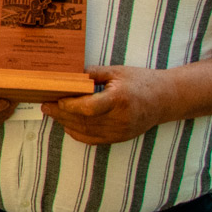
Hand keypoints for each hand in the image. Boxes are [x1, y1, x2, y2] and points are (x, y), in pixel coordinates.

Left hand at [42, 65, 174, 144]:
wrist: (166, 99)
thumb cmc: (142, 82)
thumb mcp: (118, 72)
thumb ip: (93, 74)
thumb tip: (68, 74)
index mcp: (119, 99)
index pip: (88, 108)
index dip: (69, 106)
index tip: (55, 99)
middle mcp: (120, 118)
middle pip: (83, 121)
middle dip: (61, 114)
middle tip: (45, 105)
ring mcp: (120, 131)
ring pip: (86, 131)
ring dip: (66, 123)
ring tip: (52, 113)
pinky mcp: (120, 138)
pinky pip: (93, 139)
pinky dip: (77, 133)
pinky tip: (67, 125)